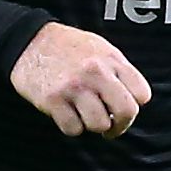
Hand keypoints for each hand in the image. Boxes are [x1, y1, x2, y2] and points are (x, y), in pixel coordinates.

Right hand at [9, 22, 152, 138]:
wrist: (29, 40)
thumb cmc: (68, 47)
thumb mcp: (100, 48)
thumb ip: (118, 72)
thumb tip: (134, 102)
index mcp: (110, 59)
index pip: (142, 94)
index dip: (134, 105)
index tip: (122, 107)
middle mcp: (95, 72)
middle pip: (126, 112)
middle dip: (121, 125)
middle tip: (112, 128)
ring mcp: (74, 86)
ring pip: (99, 125)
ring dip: (93, 126)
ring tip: (85, 116)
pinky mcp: (52, 100)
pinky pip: (73, 129)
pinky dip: (72, 127)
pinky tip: (67, 114)